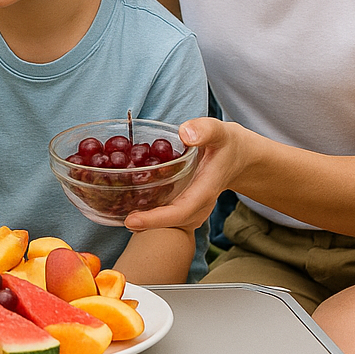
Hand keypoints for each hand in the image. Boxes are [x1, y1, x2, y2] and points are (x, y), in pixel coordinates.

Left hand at [124, 117, 239, 232]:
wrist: (240, 156)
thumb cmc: (228, 144)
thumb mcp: (219, 131)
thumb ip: (204, 130)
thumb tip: (185, 134)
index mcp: (204, 191)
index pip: (179, 212)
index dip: (155, 220)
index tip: (131, 222)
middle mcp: (197, 204)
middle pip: (170, 221)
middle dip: (144, 223)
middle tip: (114, 216)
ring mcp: (191, 205)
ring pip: (167, 218)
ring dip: (145, 217)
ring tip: (116, 210)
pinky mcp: (185, 200)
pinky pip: (167, 209)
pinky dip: (149, 207)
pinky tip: (128, 199)